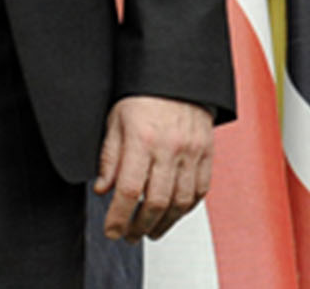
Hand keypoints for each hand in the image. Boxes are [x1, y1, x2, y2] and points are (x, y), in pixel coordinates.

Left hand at [93, 94, 216, 242]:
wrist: (175, 74)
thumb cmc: (143, 94)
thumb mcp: (115, 121)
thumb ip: (109, 157)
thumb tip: (103, 189)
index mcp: (142, 139)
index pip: (129, 190)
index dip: (119, 217)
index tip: (112, 231)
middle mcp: (169, 148)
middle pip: (156, 202)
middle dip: (140, 226)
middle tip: (129, 236)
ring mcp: (191, 152)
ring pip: (180, 202)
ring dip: (164, 224)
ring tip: (150, 231)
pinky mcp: (206, 154)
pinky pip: (200, 191)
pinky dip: (186, 208)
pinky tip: (173, 214)